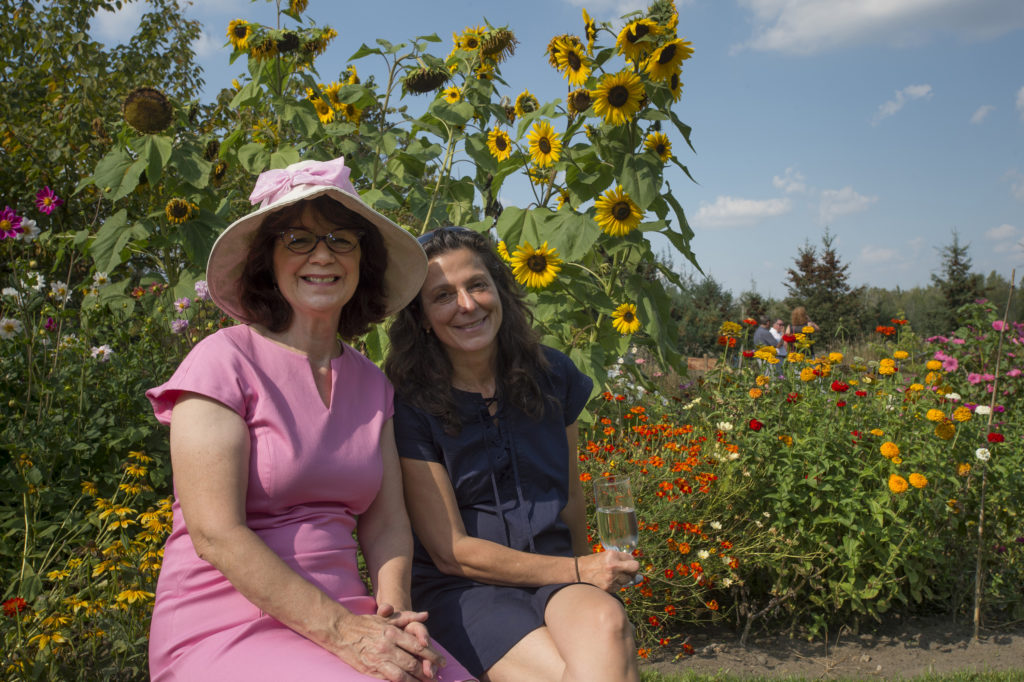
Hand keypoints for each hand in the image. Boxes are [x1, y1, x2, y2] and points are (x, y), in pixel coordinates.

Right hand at [329, 609, 444, 681]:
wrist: (341, 631)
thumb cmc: (366, 623)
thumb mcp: (387, 617)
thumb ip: (407, 617)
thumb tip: (426, 615)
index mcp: (393, 632)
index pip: (418, 646)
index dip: (432, 655)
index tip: (442, 662)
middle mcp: (387, 646)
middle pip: (413, 663)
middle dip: (427, 672)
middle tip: (436, 677)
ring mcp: (378, 659)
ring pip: (403, 675)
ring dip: (416, 681)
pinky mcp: (371, 669)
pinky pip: (389, 680)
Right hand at [577, 551, 639, 592]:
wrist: (578, 572)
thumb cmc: (593, 563)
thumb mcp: (606, 556)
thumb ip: (621, 560)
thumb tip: (637, 570)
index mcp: (612, 555)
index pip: (632, 559)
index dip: (630, 561)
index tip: (626, 563)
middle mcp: (613, 566)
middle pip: (634, 569)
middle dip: (632, 570)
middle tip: (625, 571)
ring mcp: (611, 578)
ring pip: (628, 580)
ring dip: (623, 579)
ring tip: (612, 576)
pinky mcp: (609, 587)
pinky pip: (620, 587)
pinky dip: (616, 585)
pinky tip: (608, 581)